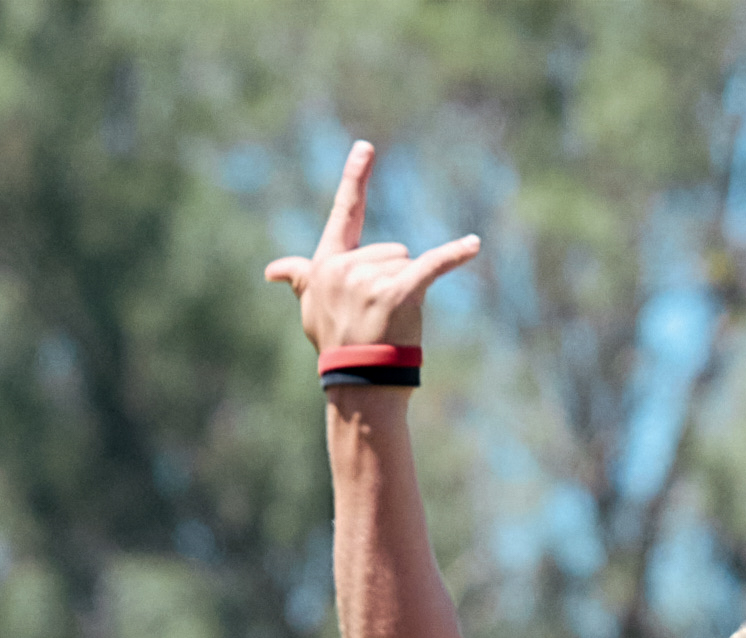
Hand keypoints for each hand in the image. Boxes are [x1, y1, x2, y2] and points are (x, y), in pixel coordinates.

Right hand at [264, 138, 480, 375]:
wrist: (358, 381)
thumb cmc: (336, 342)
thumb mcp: (311, 307)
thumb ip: (299, 279)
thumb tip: (272, 270)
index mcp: (328, 264)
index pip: (346, 214)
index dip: (355, 179)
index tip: (366, 147)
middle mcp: (345, 268)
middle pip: (391, 250)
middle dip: (391, 278)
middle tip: (376, 314)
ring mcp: (370, 281)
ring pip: (406, 263)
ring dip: (405, 289)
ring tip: (387, 319)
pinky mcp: (398, 293)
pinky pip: (433, 265)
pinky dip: (455, 255)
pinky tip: (474, 245)